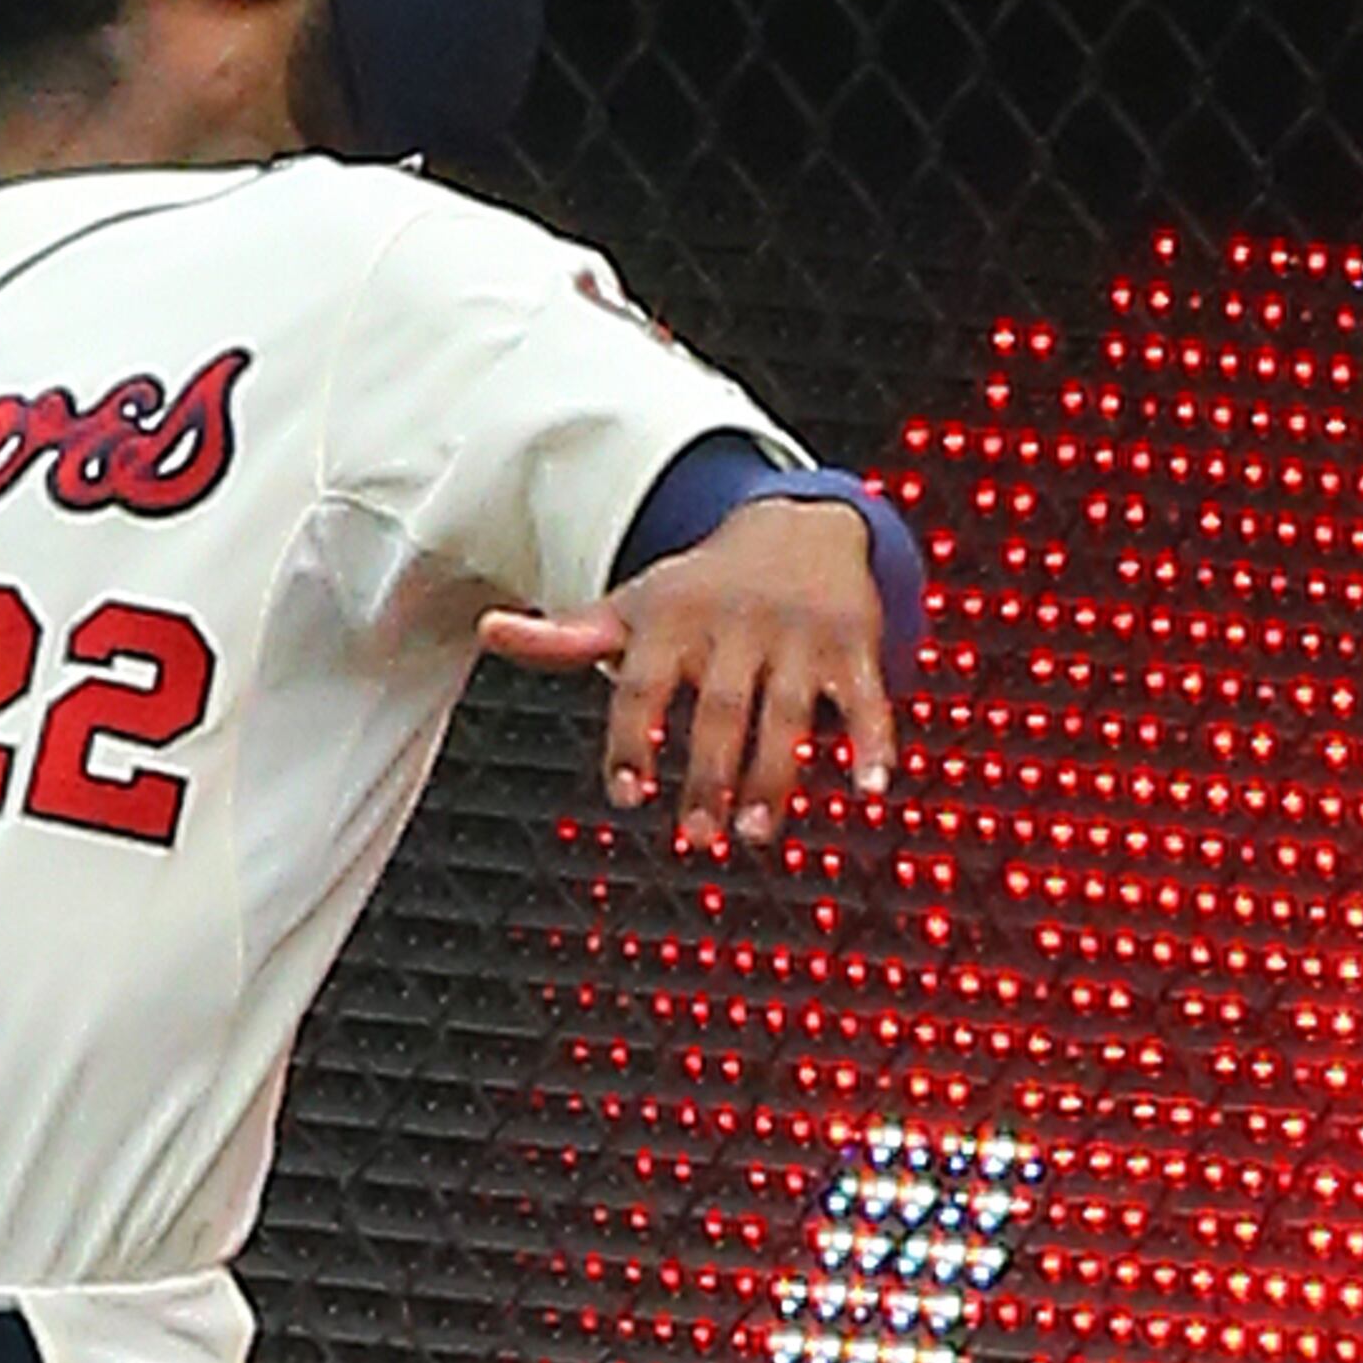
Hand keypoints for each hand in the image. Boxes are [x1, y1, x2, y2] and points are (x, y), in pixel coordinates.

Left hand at [480, 504, 895, 852]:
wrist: (797, 525)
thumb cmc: (700, 590)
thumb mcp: (633, 608)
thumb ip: (567, 636)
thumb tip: (490, 628)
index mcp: (673, 620)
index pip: (645, 683)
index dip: (633, 738)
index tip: (628, 793)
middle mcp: (736, 625)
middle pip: (720, 708)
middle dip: (708, 774)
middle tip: (697, 837)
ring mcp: (797, 635)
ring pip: (787, 713)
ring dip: (775, 776)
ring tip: (754, 832)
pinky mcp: (852, 645)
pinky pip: (865, 699)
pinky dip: (873, 744)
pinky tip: (872, 791)